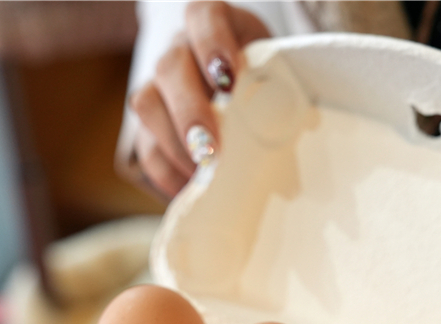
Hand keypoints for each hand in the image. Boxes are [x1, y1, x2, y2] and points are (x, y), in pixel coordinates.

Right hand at [129, 1, 270, 197]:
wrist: (247, 100)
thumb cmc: (270, 85)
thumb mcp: (280, 79)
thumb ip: (281, 96)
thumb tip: (294, 144)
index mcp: (216, 26)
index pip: (204, 16)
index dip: (212, 42)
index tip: (229, 77)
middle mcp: (181, 50)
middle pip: (170, 66)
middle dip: (190, 110)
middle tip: (212, 148)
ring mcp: (159, 86)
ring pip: (147, 104)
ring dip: (174, 144)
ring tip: (203, 174)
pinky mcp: (150, 126)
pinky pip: (146, 148)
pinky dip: (167, 172)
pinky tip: (190, 189)